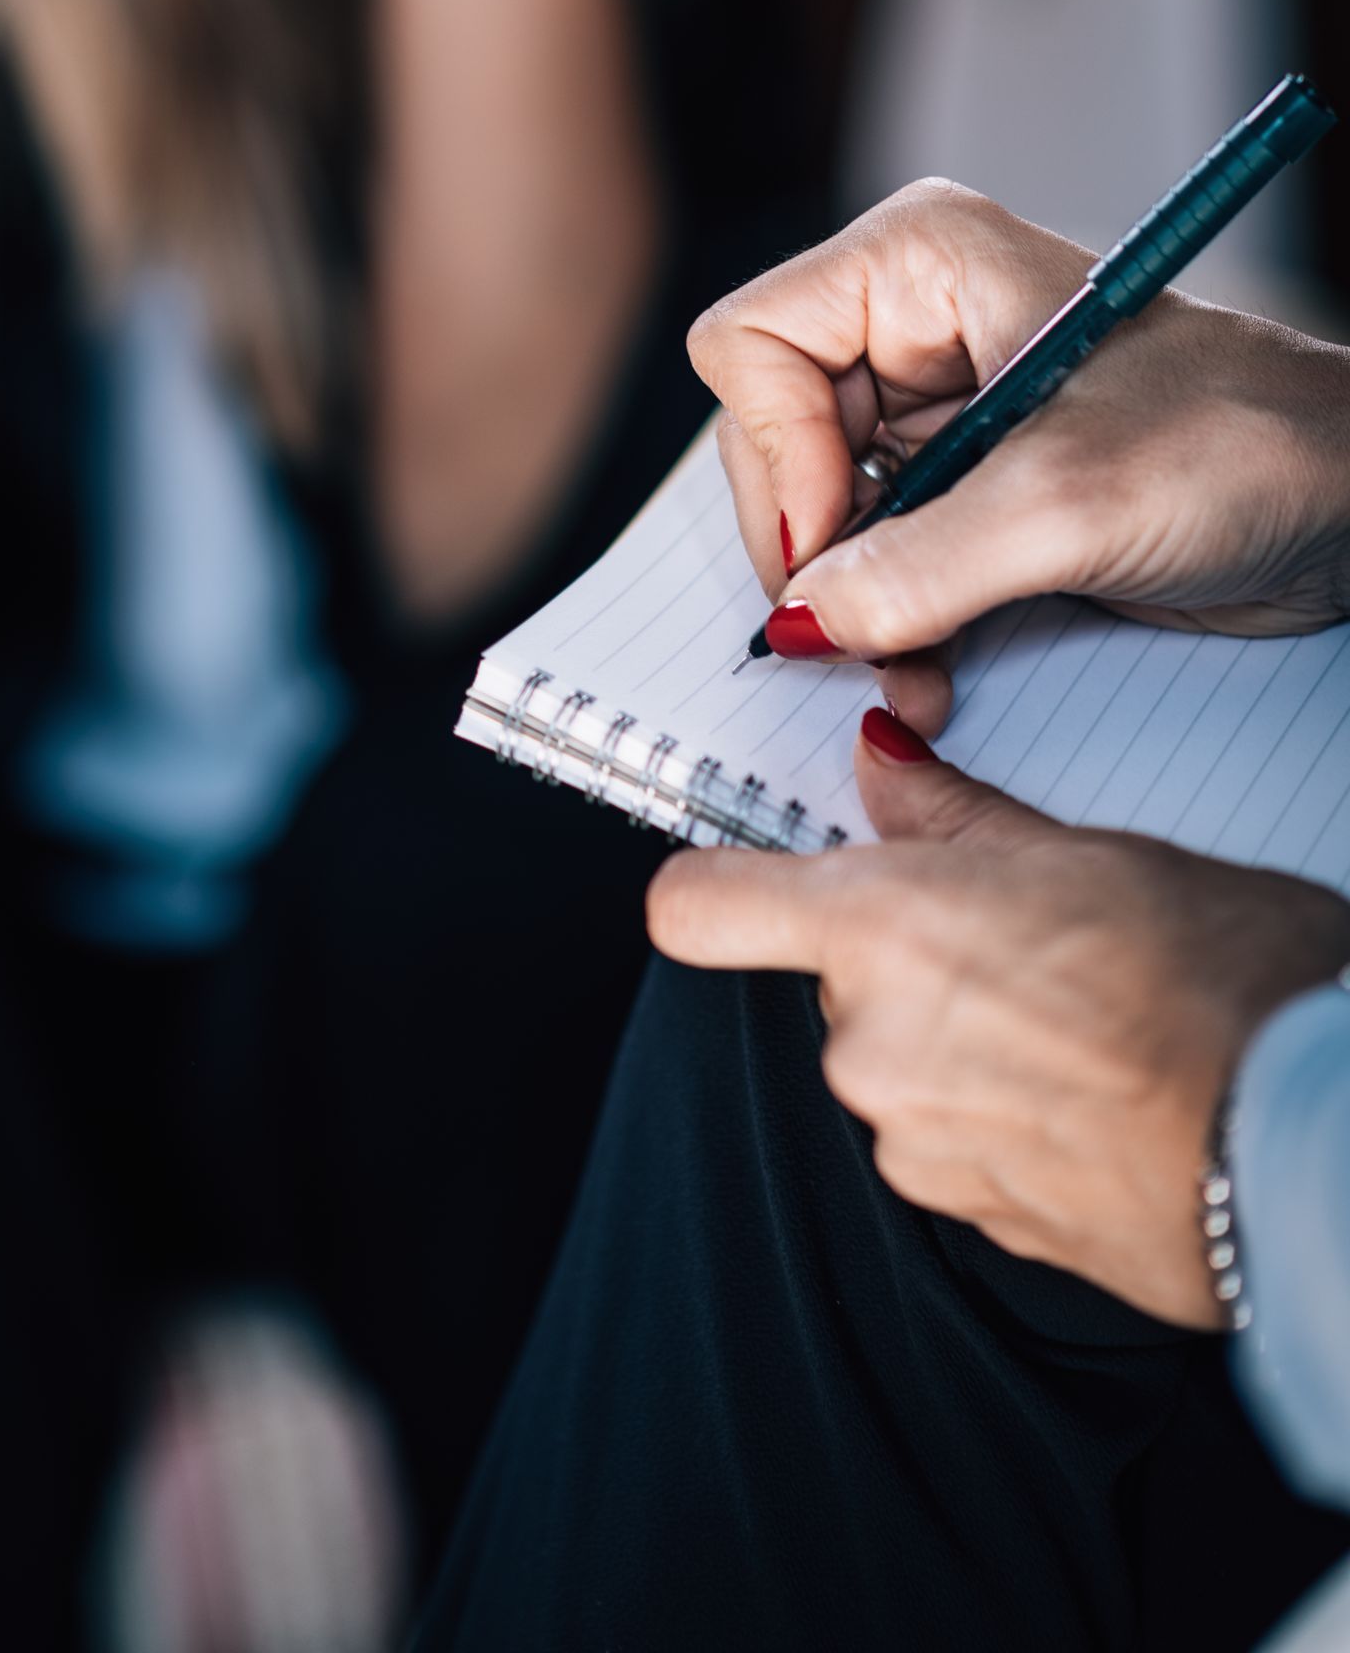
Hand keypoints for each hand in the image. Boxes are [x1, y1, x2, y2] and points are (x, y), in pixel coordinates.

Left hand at [648, 718, 1349, 1323]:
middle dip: (910, 963)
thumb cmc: (1227, 986)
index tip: (740, 876)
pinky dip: (1005, 1116)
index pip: (700, 910)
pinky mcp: (975, 1221)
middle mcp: (871, 1048)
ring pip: (899, 1066)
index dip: (714, 887)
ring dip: (962, 1043)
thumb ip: (956, 818)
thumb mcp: (1087, 852)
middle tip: (1020, 940)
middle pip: (834, 985)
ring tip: (1084, 1020)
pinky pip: (955, 1144)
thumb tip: (884, 767)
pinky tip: (1097, 1090)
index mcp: (880, 934)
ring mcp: (917, 1146)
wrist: (1315, 1144)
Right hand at [689, 182, 1349, 721]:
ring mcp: (935, 415)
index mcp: (918, 264)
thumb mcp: (1068, 506)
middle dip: (814, 551)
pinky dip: (890, 628)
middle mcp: (911, 326)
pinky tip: (931, 675)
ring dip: (852, 611)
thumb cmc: (1244, 441)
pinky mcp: (966, 495)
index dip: (773, 456)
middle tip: (860, 634)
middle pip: (768, 442)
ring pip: (815, 519)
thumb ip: (918, 567)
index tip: (829, 546)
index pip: (751, 346)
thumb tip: (803, 621)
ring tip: (910, 672)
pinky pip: (874, 565)